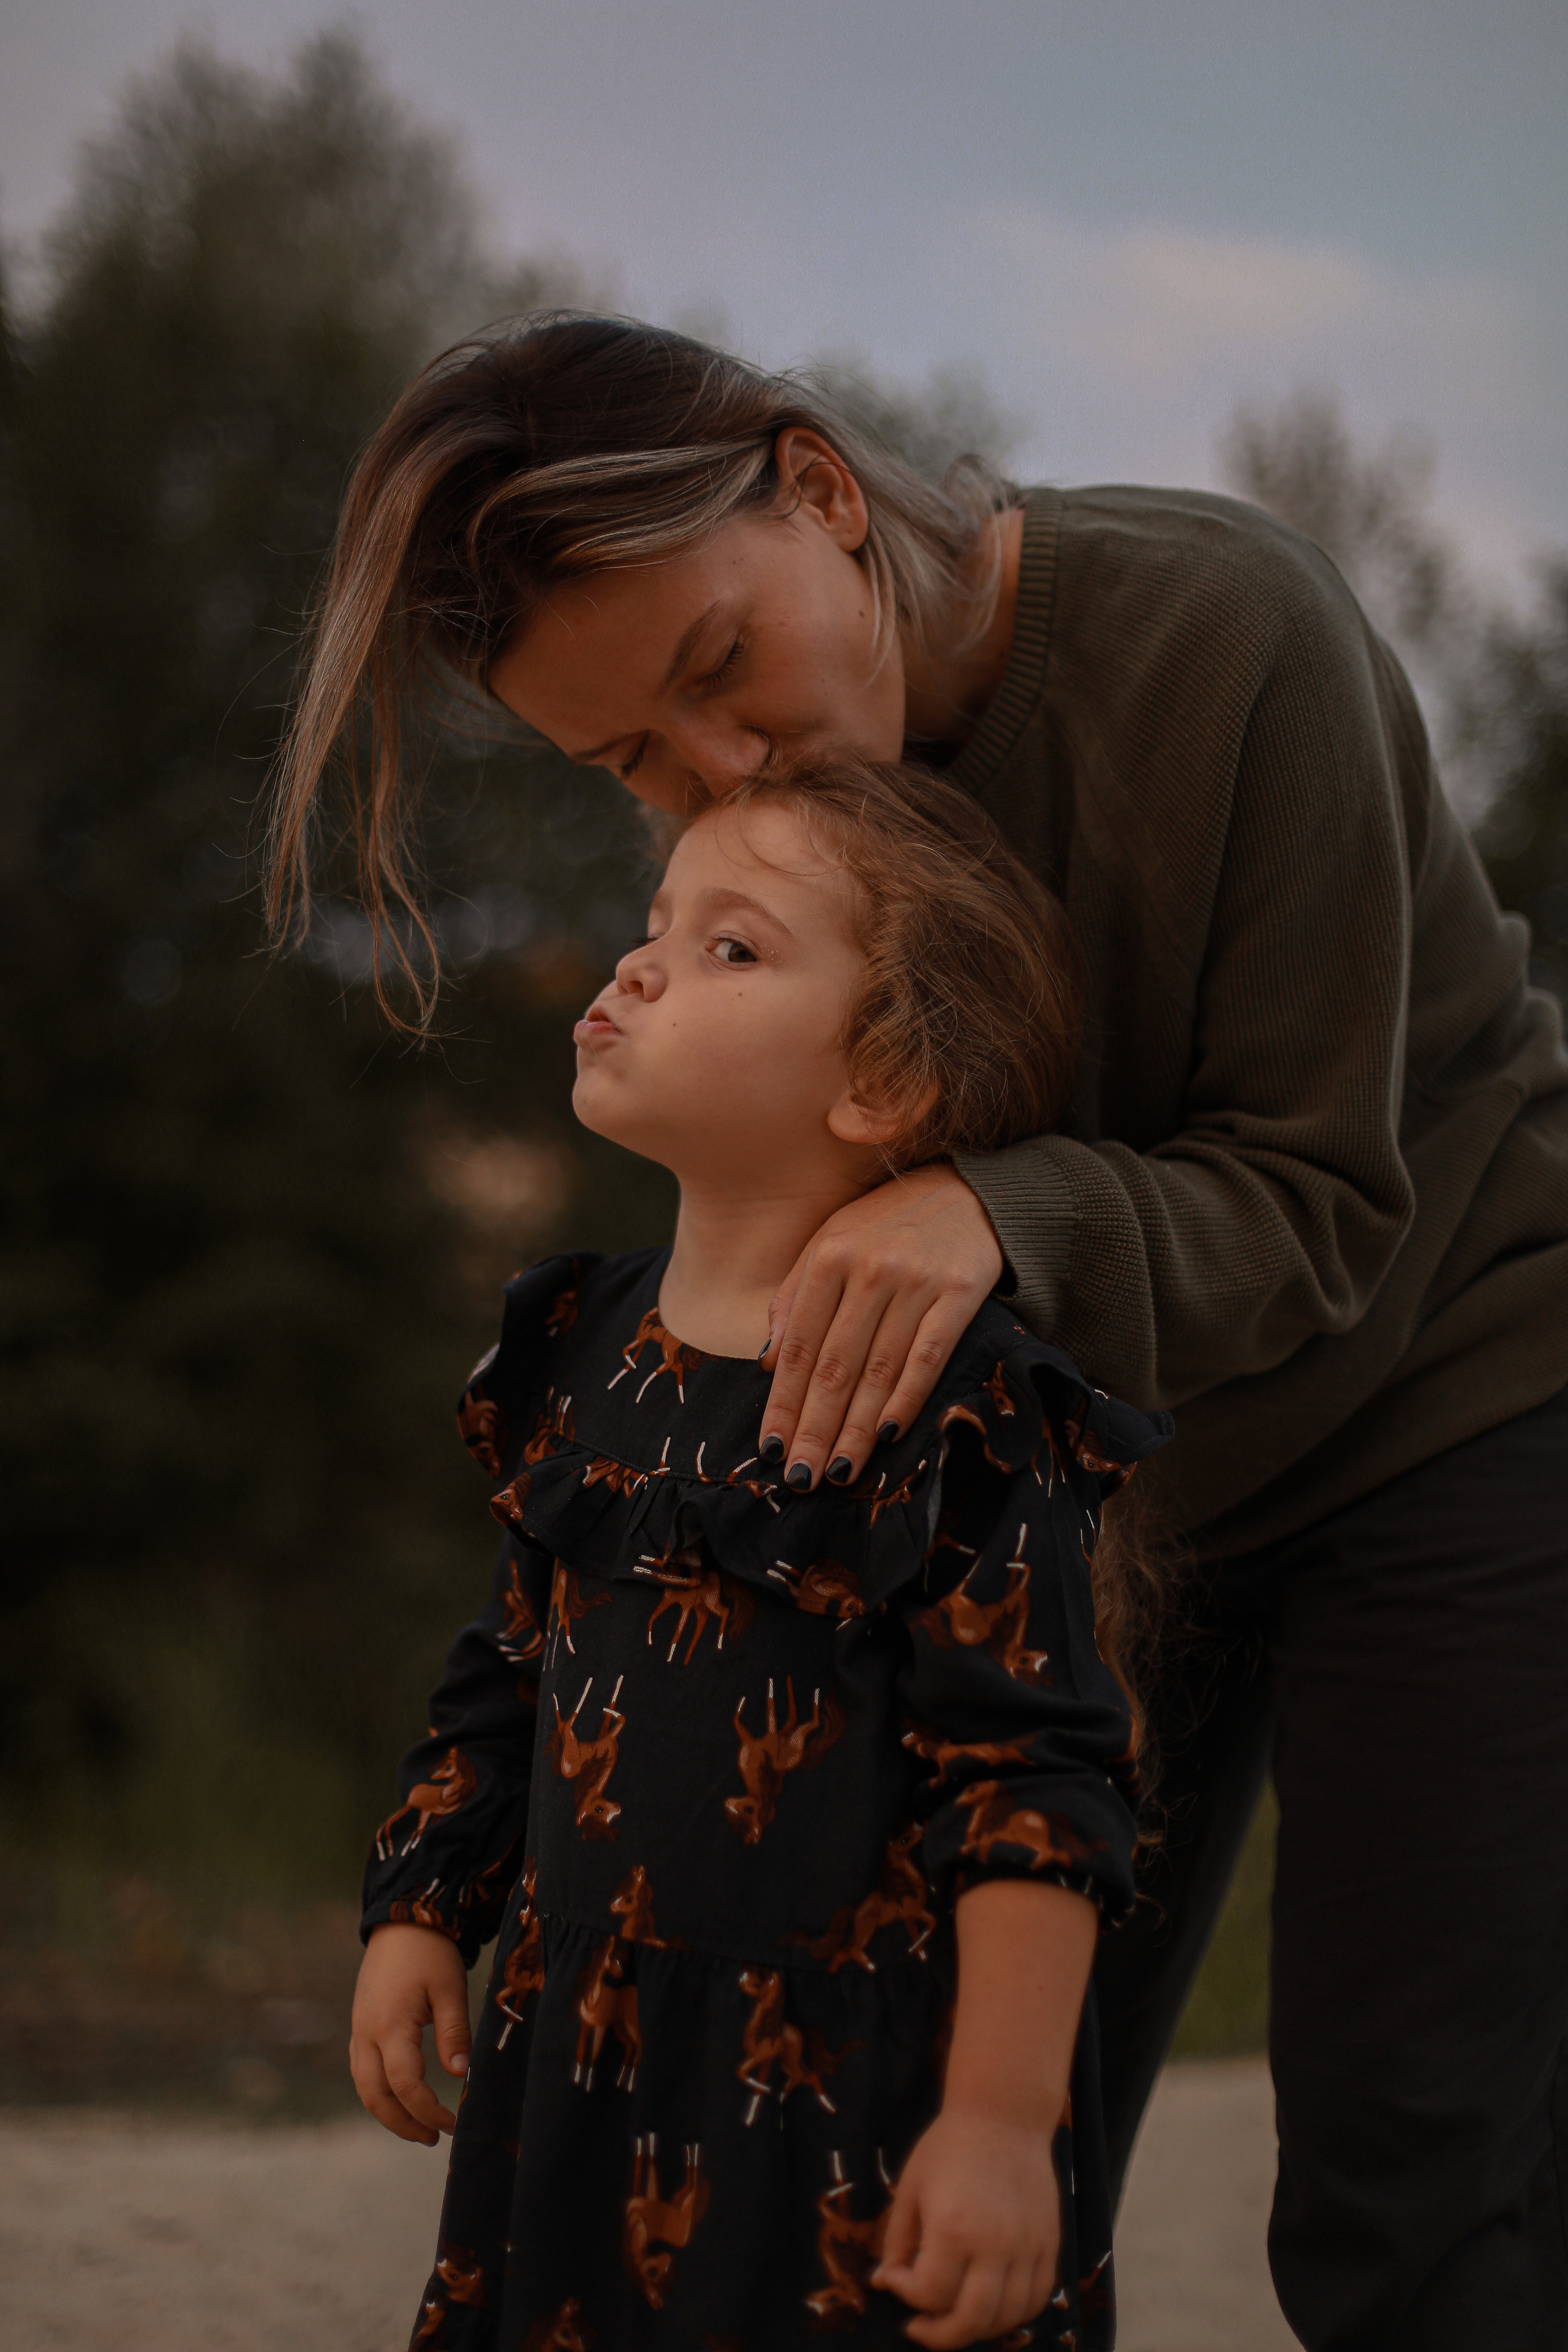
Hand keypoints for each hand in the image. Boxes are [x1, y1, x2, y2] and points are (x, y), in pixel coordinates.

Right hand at [349, 1922, 470, 2144]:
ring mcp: (358, 2030)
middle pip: (375, 2097)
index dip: (428, 2110)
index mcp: (389, 2026)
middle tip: (434, 2138)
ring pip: (364, 2087)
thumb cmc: (431, 1952)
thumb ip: (454, 2033)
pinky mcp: (360, 2025)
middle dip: (403, 2124)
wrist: (402, 1919)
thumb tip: (461, 2075)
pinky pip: (362, 2071)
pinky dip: (380, 2093)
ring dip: (389, 2113)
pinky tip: (402, 2098)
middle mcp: (366, 2034)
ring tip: (420, 2128)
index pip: (405, 2085)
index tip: (454, 2123)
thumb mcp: (450, 1989)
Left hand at [758, 1163, 1003, 1487]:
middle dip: (814, 1428)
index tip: (771, 1448)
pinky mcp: (959, 1294)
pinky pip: (927, 1358)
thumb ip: (794, 1297)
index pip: (798, 1346)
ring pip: (878, 1370)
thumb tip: (768, 1362)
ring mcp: (916, 1282)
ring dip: (855, 1428)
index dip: (783, 1402)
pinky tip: (886, 1435)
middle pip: (834, 1366)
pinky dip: (906, 1400)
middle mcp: (870, 1269)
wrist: (967, 1191)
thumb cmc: (885, 1224)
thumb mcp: (830, 1242)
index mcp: (829, 1257)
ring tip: (839, 1471)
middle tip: (801, 1478)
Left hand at [871, 2106, 1060, 2347]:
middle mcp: (995, 2245)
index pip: (929, 2294)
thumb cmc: (949, 2146)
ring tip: (954, 2316)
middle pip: (971, 2321)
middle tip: (920, 2326)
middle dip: (939, 2334)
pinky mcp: (1049, 2243)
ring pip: (1008, 2317)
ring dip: (977, 2329)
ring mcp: (1028, 2247)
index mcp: (953, 2229)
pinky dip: (1014, 2313)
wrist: (1004, 2114)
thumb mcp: (910, 2189)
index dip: (905, 2295)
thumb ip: (896, 2242)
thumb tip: (883, 2283)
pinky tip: (991, 2303)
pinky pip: (1037, 2298)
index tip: (895, 2278)